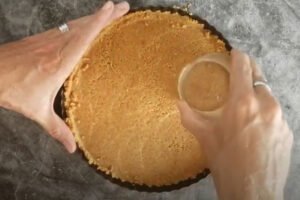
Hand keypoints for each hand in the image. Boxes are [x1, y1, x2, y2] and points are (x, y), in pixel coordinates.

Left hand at [0, 1, 129, 152]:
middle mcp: (56, 46)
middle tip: (123, 6)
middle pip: (84, 25)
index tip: (112, 7)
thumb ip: (57, 129)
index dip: (98, 21)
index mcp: (59, 63)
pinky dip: (81, 22)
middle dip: (105, 14)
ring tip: (111, 10)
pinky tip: (87, 23)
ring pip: (76, 23)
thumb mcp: (37, 111)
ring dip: (95, 16)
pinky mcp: (42, 38)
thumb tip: (72, 148)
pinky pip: (67, 26)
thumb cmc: (11, 90)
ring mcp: (48, 39)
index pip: (83, 37)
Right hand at [178, 50, 292, 199]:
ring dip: (257, 94)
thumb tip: (179, 104)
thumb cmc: (226, 163)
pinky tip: (256, 126)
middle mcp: (266, 106)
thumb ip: (191, 117)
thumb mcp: (205, 138)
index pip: (243, 68)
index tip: (234, 53)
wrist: (253, 192)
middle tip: (239, 73)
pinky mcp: (287, 132)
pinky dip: (265, 112)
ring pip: (268, 96)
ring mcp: (280, 119)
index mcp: (242, 104)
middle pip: (260, 77)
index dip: (238, 57)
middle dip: (249, 70)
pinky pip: (276, 114)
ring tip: (245, 106)